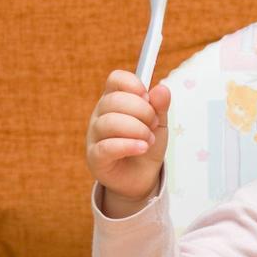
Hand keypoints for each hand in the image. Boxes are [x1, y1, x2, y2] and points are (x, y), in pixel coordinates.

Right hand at [85, 69, 170, 215]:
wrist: (141, 177)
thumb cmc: (146, 144)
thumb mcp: (158, 123)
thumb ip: (160, 106)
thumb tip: (161, 89)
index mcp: (114, 100)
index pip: (115, 79)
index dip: (132, 84)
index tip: (148, 98)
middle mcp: (100, 114)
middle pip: (114, 100)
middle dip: (142, 111)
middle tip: (153, 125)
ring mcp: (94, 135)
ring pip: (110, 122)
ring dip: (137, 130)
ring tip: (148, 141)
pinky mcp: (95, 157)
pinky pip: (107, 146)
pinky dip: (128, 145)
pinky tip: (142, 148)